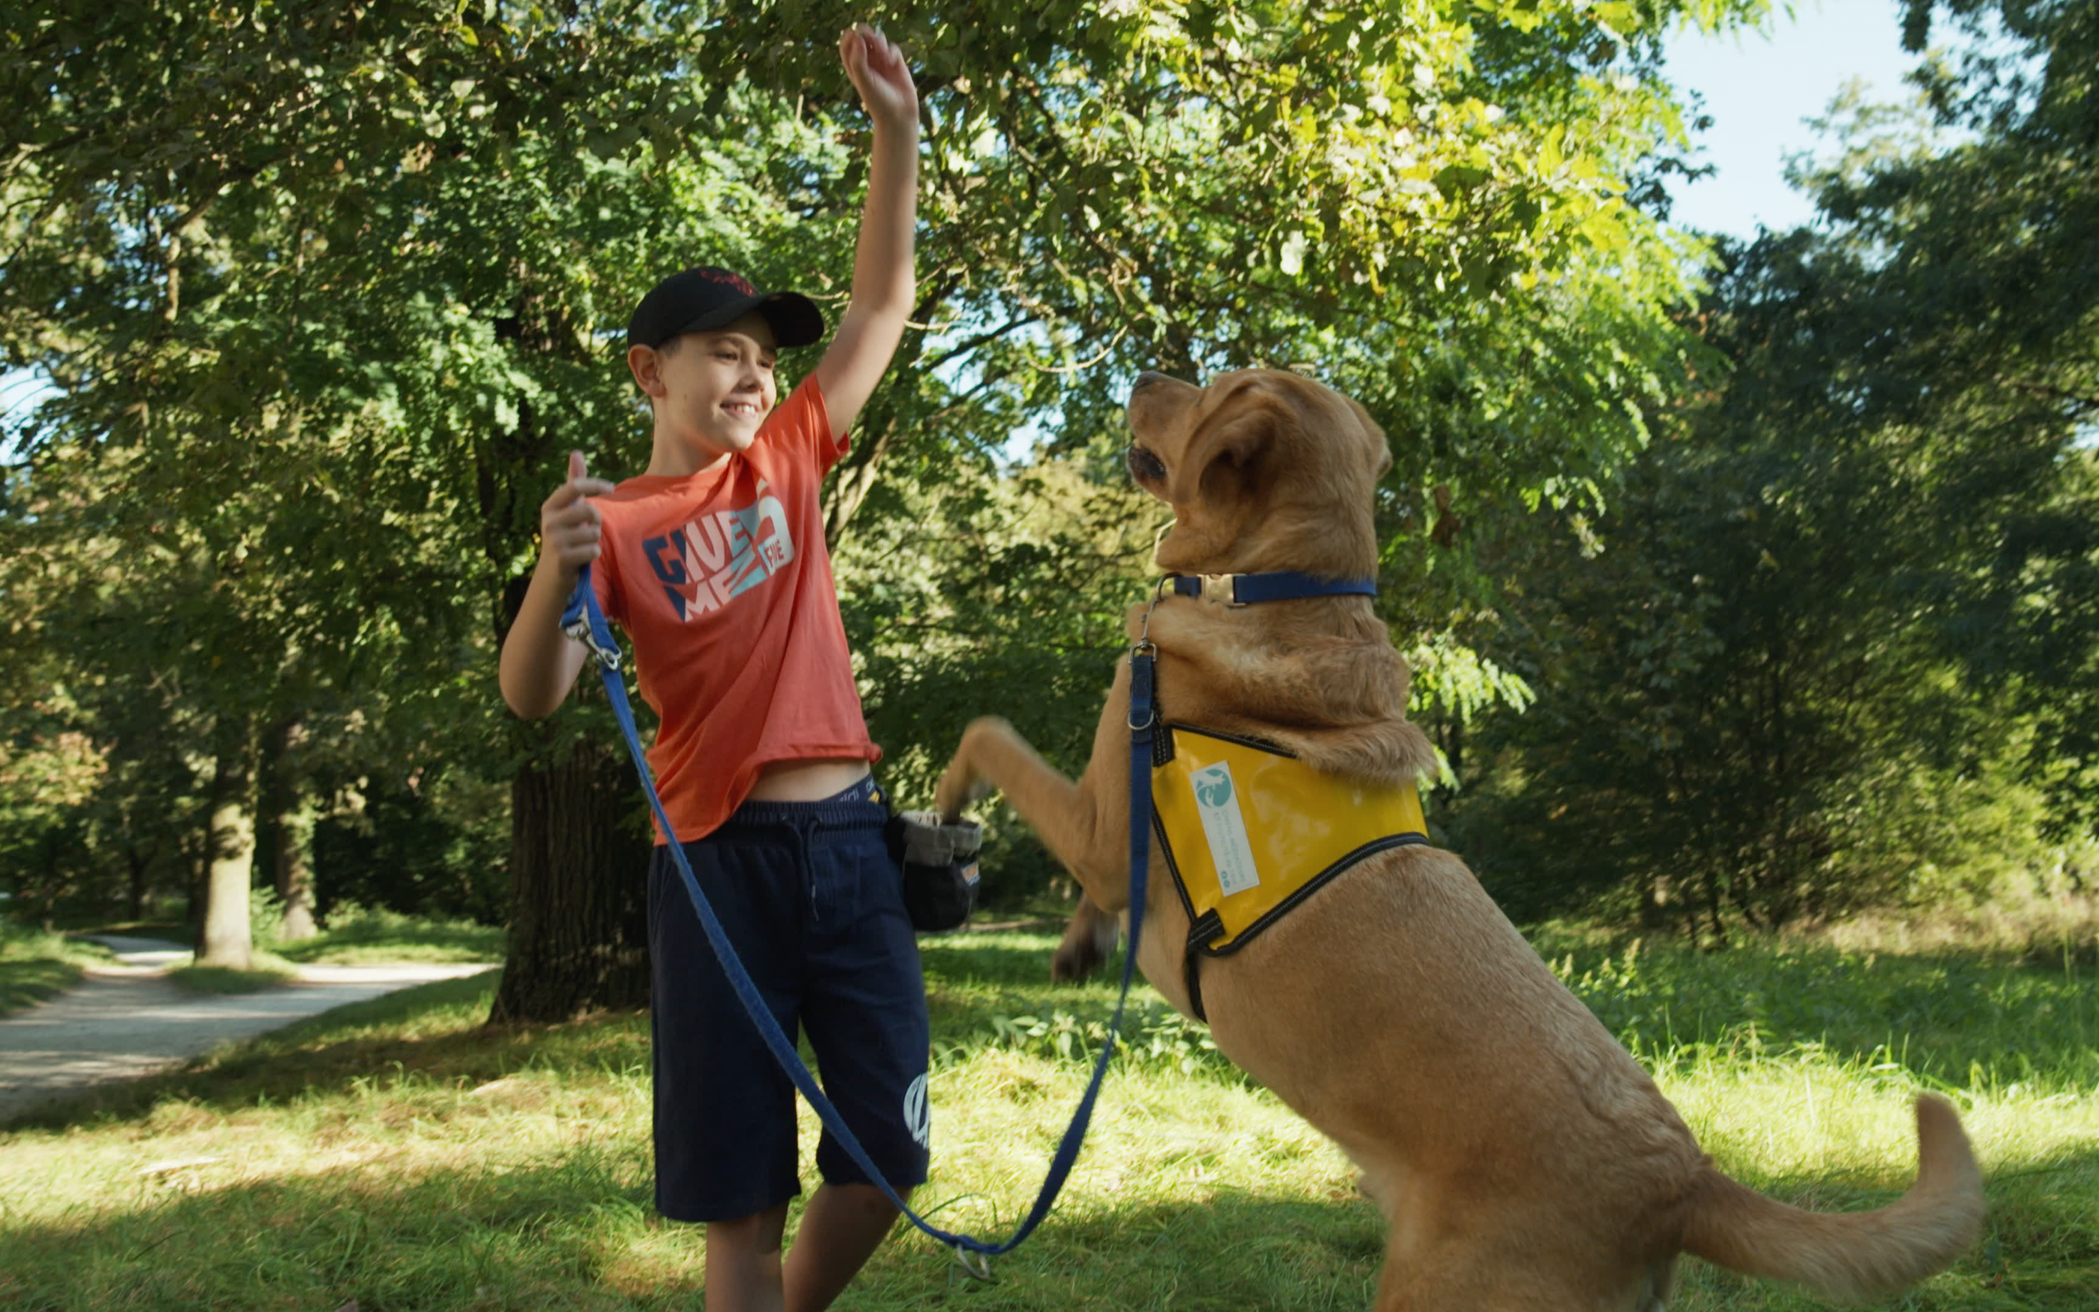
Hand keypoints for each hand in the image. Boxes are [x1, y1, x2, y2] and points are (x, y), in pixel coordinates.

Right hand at [538, 450, 613, 581]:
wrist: (551, 576)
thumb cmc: (565, 537)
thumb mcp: (567, 510)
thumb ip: (574, 483)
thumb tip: (577, 452)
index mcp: (550, 506)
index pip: (574, 486)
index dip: (595, 485)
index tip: (610, 489)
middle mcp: (549, 521)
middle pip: (590, 510)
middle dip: (597, 521)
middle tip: (590, 529)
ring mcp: (554, 540)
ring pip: (594, 533)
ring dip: (594, 541)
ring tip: (582, 546)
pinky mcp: (562, 558)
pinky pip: (594, 550)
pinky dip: (594, 555)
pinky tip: (582, 559)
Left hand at [839, 23, 916, 131]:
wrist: (898, 113)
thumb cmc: (877, 100)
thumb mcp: (863, 80)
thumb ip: (858, 59)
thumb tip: (857, 37)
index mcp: (854, 66)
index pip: (847, 45)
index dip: (849, 37)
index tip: (854, 37)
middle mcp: (867, 62)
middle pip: (862, 37)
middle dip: (866, 34)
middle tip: (869, 38)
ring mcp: (882, 61)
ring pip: (878, 39)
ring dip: (879, 40)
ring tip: (882, 51)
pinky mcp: (895, 63)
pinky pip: (892, 48)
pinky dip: (891, 52)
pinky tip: (892, 63)